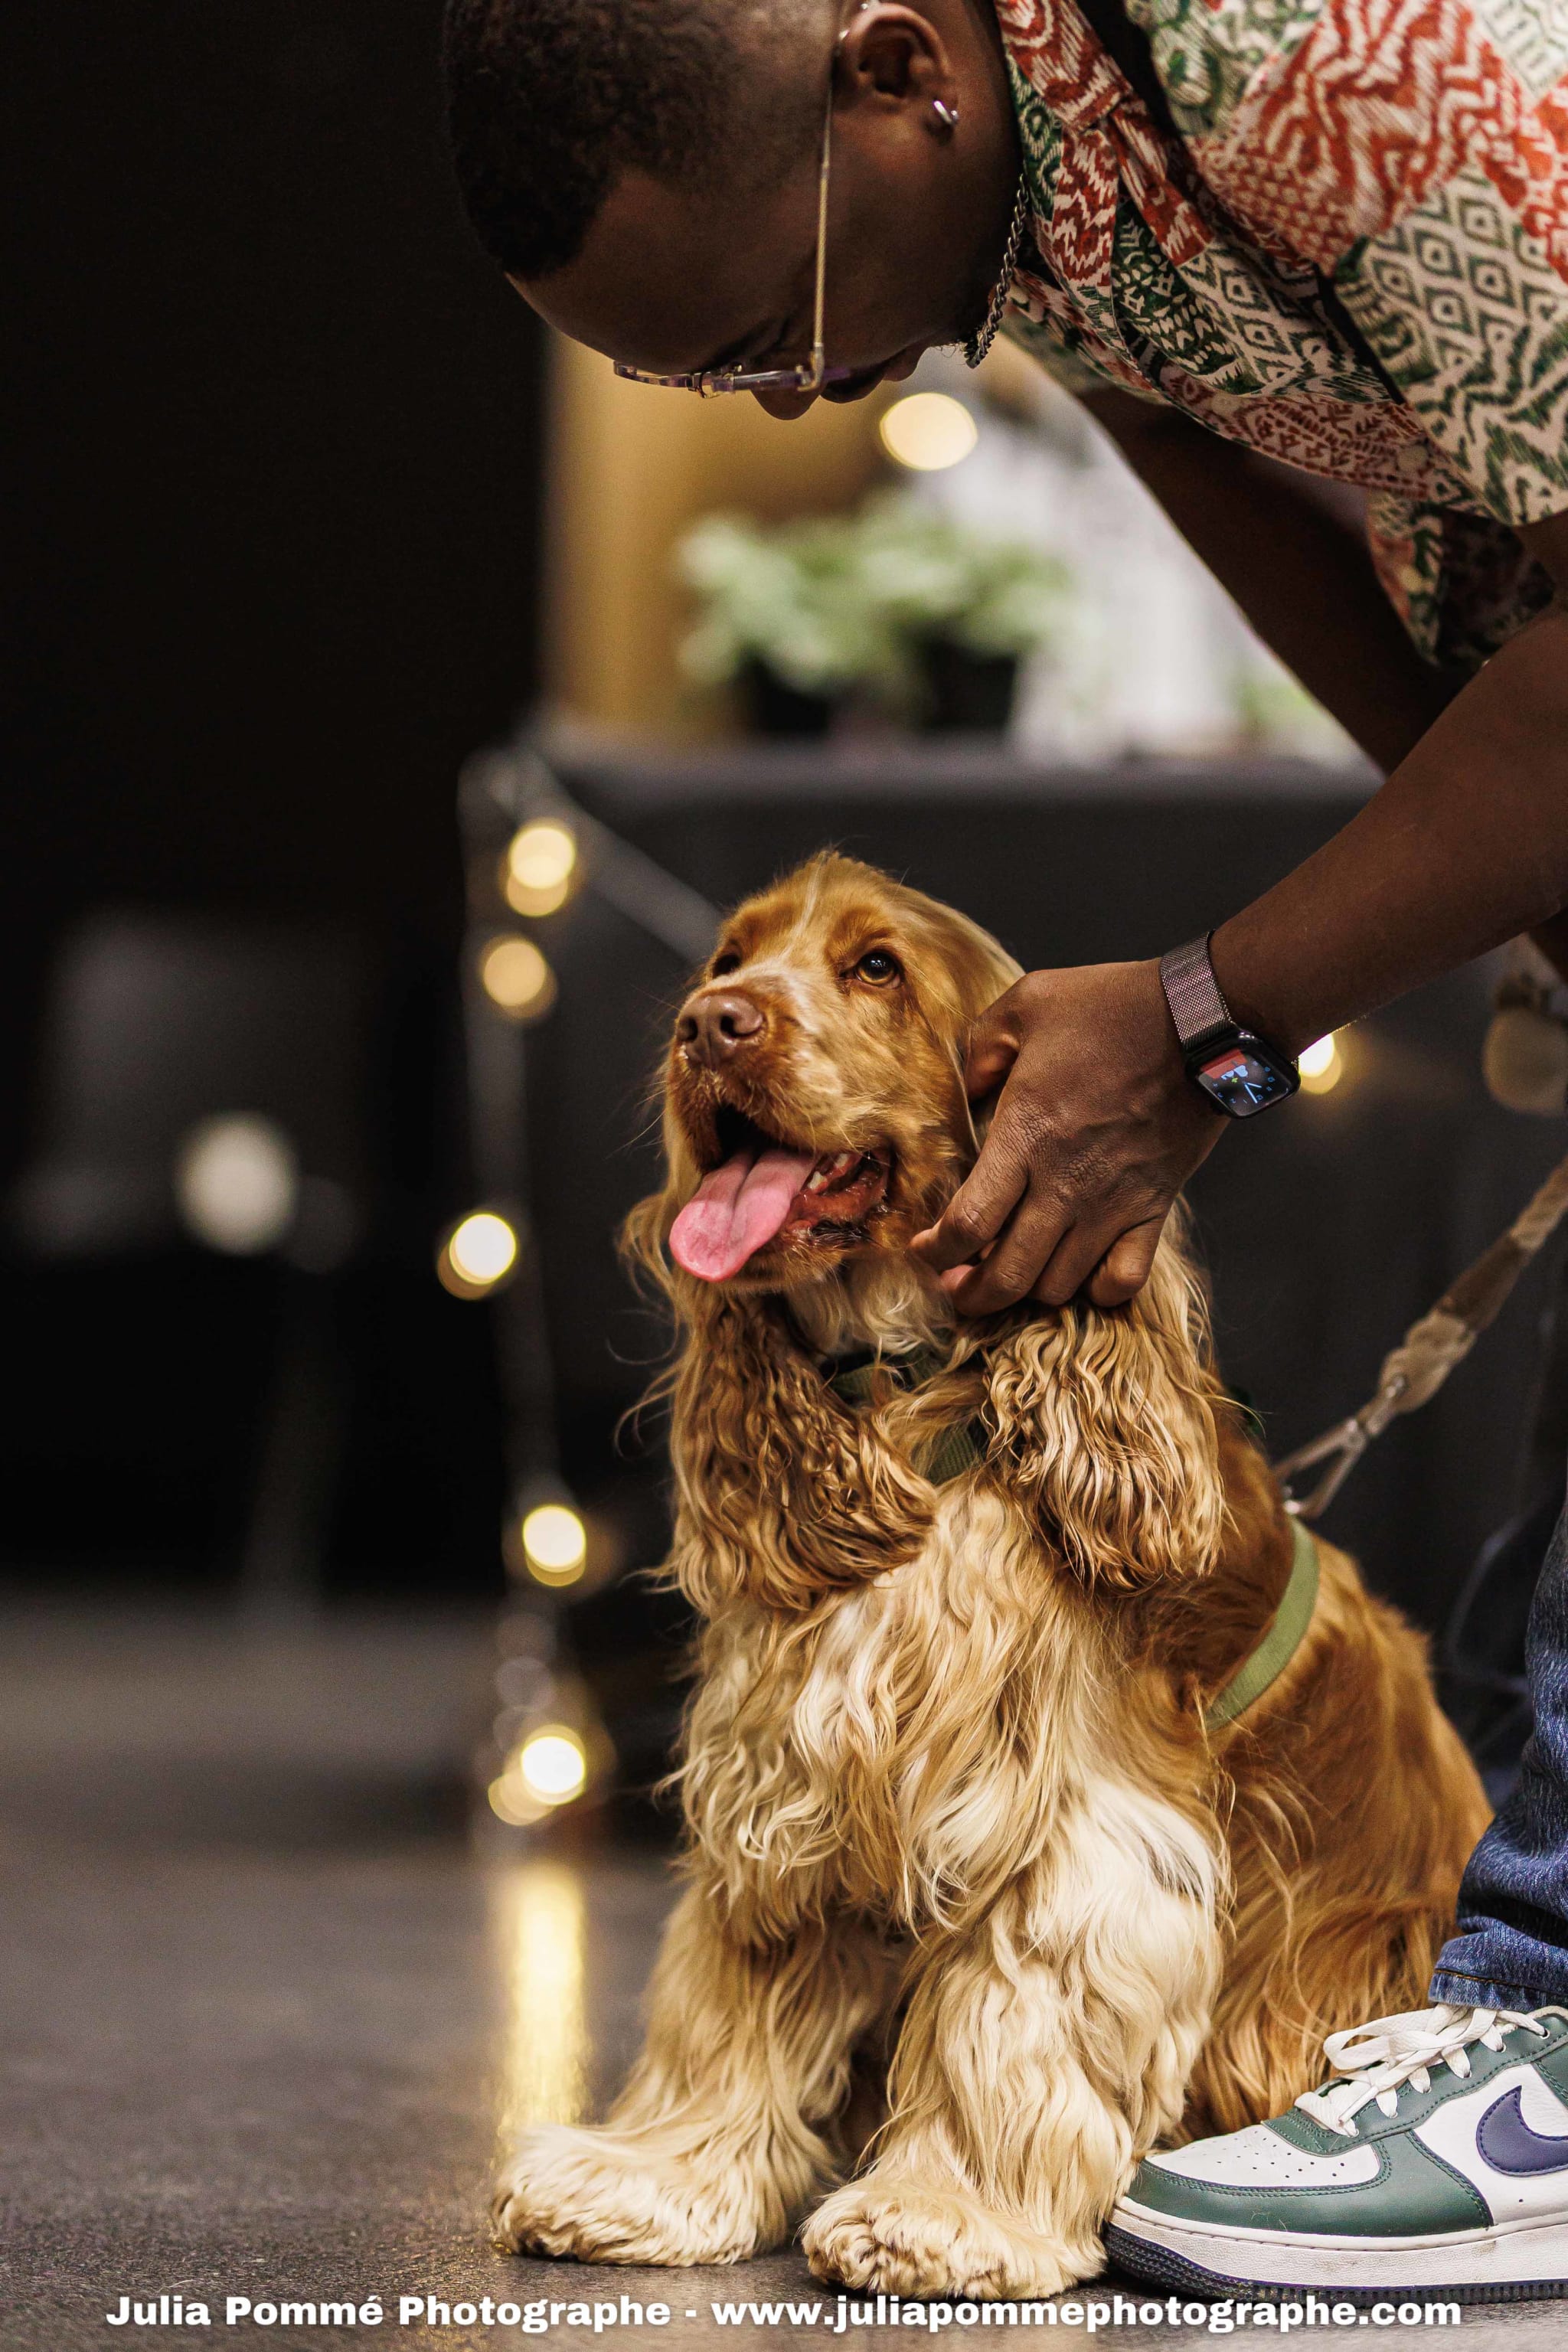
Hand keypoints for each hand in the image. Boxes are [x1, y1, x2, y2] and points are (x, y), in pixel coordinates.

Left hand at [911, 960, 1223, 1311]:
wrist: (1203, 1021)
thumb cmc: (1112, 1007)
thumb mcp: (1025, 1004)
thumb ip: (981, 1049)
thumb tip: (965, 1091)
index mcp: (1025, 1134)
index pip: (968, 1224)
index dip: (936, 1251)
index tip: (924, 1250)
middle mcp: (1066, 1182)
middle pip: (1008, 1274)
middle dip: (972, 1293)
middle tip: (957, 1285)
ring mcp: (1114, 1202)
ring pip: (1060, 1285)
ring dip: (1028, 1289)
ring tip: (1012, 1272)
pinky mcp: (1155, 1207)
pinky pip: (1123, 1279)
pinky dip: (1097, 1290)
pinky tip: (1081, 1272)